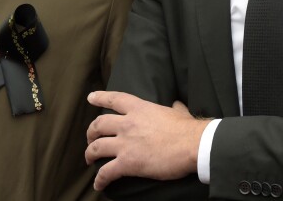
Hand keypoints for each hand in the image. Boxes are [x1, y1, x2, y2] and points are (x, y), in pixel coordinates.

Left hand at [85, 91, 210, 189]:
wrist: (193, 144)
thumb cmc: (188, 129)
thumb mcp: (179, 111)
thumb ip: (174, 107)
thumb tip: (177, 104)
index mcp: (140, 109)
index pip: (114, 99)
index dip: (100, 98)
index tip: (91, 98)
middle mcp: (128, 124)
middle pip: (98, 125)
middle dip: (90, 132)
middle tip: (91, 138)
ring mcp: (125, 143)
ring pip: (96, 148)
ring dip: (89, 154)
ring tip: (90, 159)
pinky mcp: (128, 163)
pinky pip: (106, 172)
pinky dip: (100, 180)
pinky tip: (99, 184)